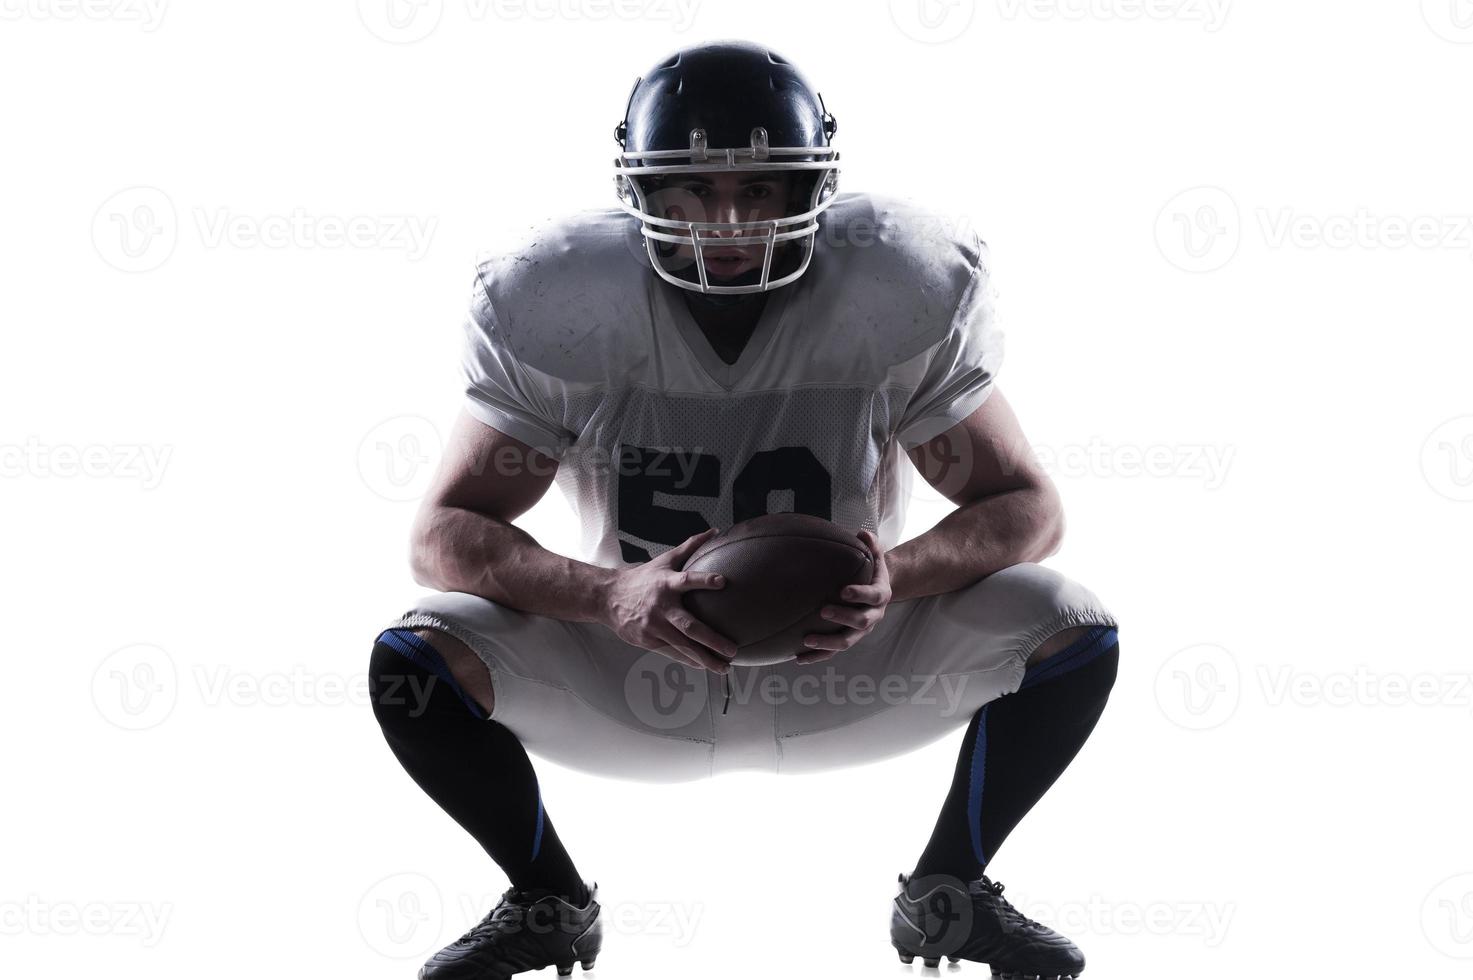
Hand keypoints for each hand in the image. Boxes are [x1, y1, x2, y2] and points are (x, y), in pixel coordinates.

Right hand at [599, 527, 736, 672]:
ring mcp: (653, 626)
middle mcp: (661, 607)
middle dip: (712, 640)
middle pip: (689, 626)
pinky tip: (705, 666)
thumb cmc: (643, 578)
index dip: (704, 580)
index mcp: (667, 583)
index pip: (688, 579)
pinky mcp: (648, 641)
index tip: (723, 581)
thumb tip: (715, 531)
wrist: (608, 597)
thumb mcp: (665, 560)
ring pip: (683, 646)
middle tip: (733, 649)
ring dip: (705, 658)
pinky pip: (672, 653)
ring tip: (725, 667)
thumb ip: (691, 547)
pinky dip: (690, 660)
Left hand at [795, 529, 891, 665]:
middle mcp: (873, 616)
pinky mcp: (848, 639)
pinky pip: (832, 652)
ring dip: (827, 643)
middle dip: (842, 617)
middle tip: (823, 611)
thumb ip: (871, 545)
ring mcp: (860, 631)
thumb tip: (862, 533)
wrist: (878, 592)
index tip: (844, 591)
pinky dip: (816, 657)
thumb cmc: (871, 571)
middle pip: (860, 622)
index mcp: (881, 596)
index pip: (873, 596)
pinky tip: (798, 658)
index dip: (860, 595)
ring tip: (806, 641)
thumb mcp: (876, 556)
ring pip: (845, 642)